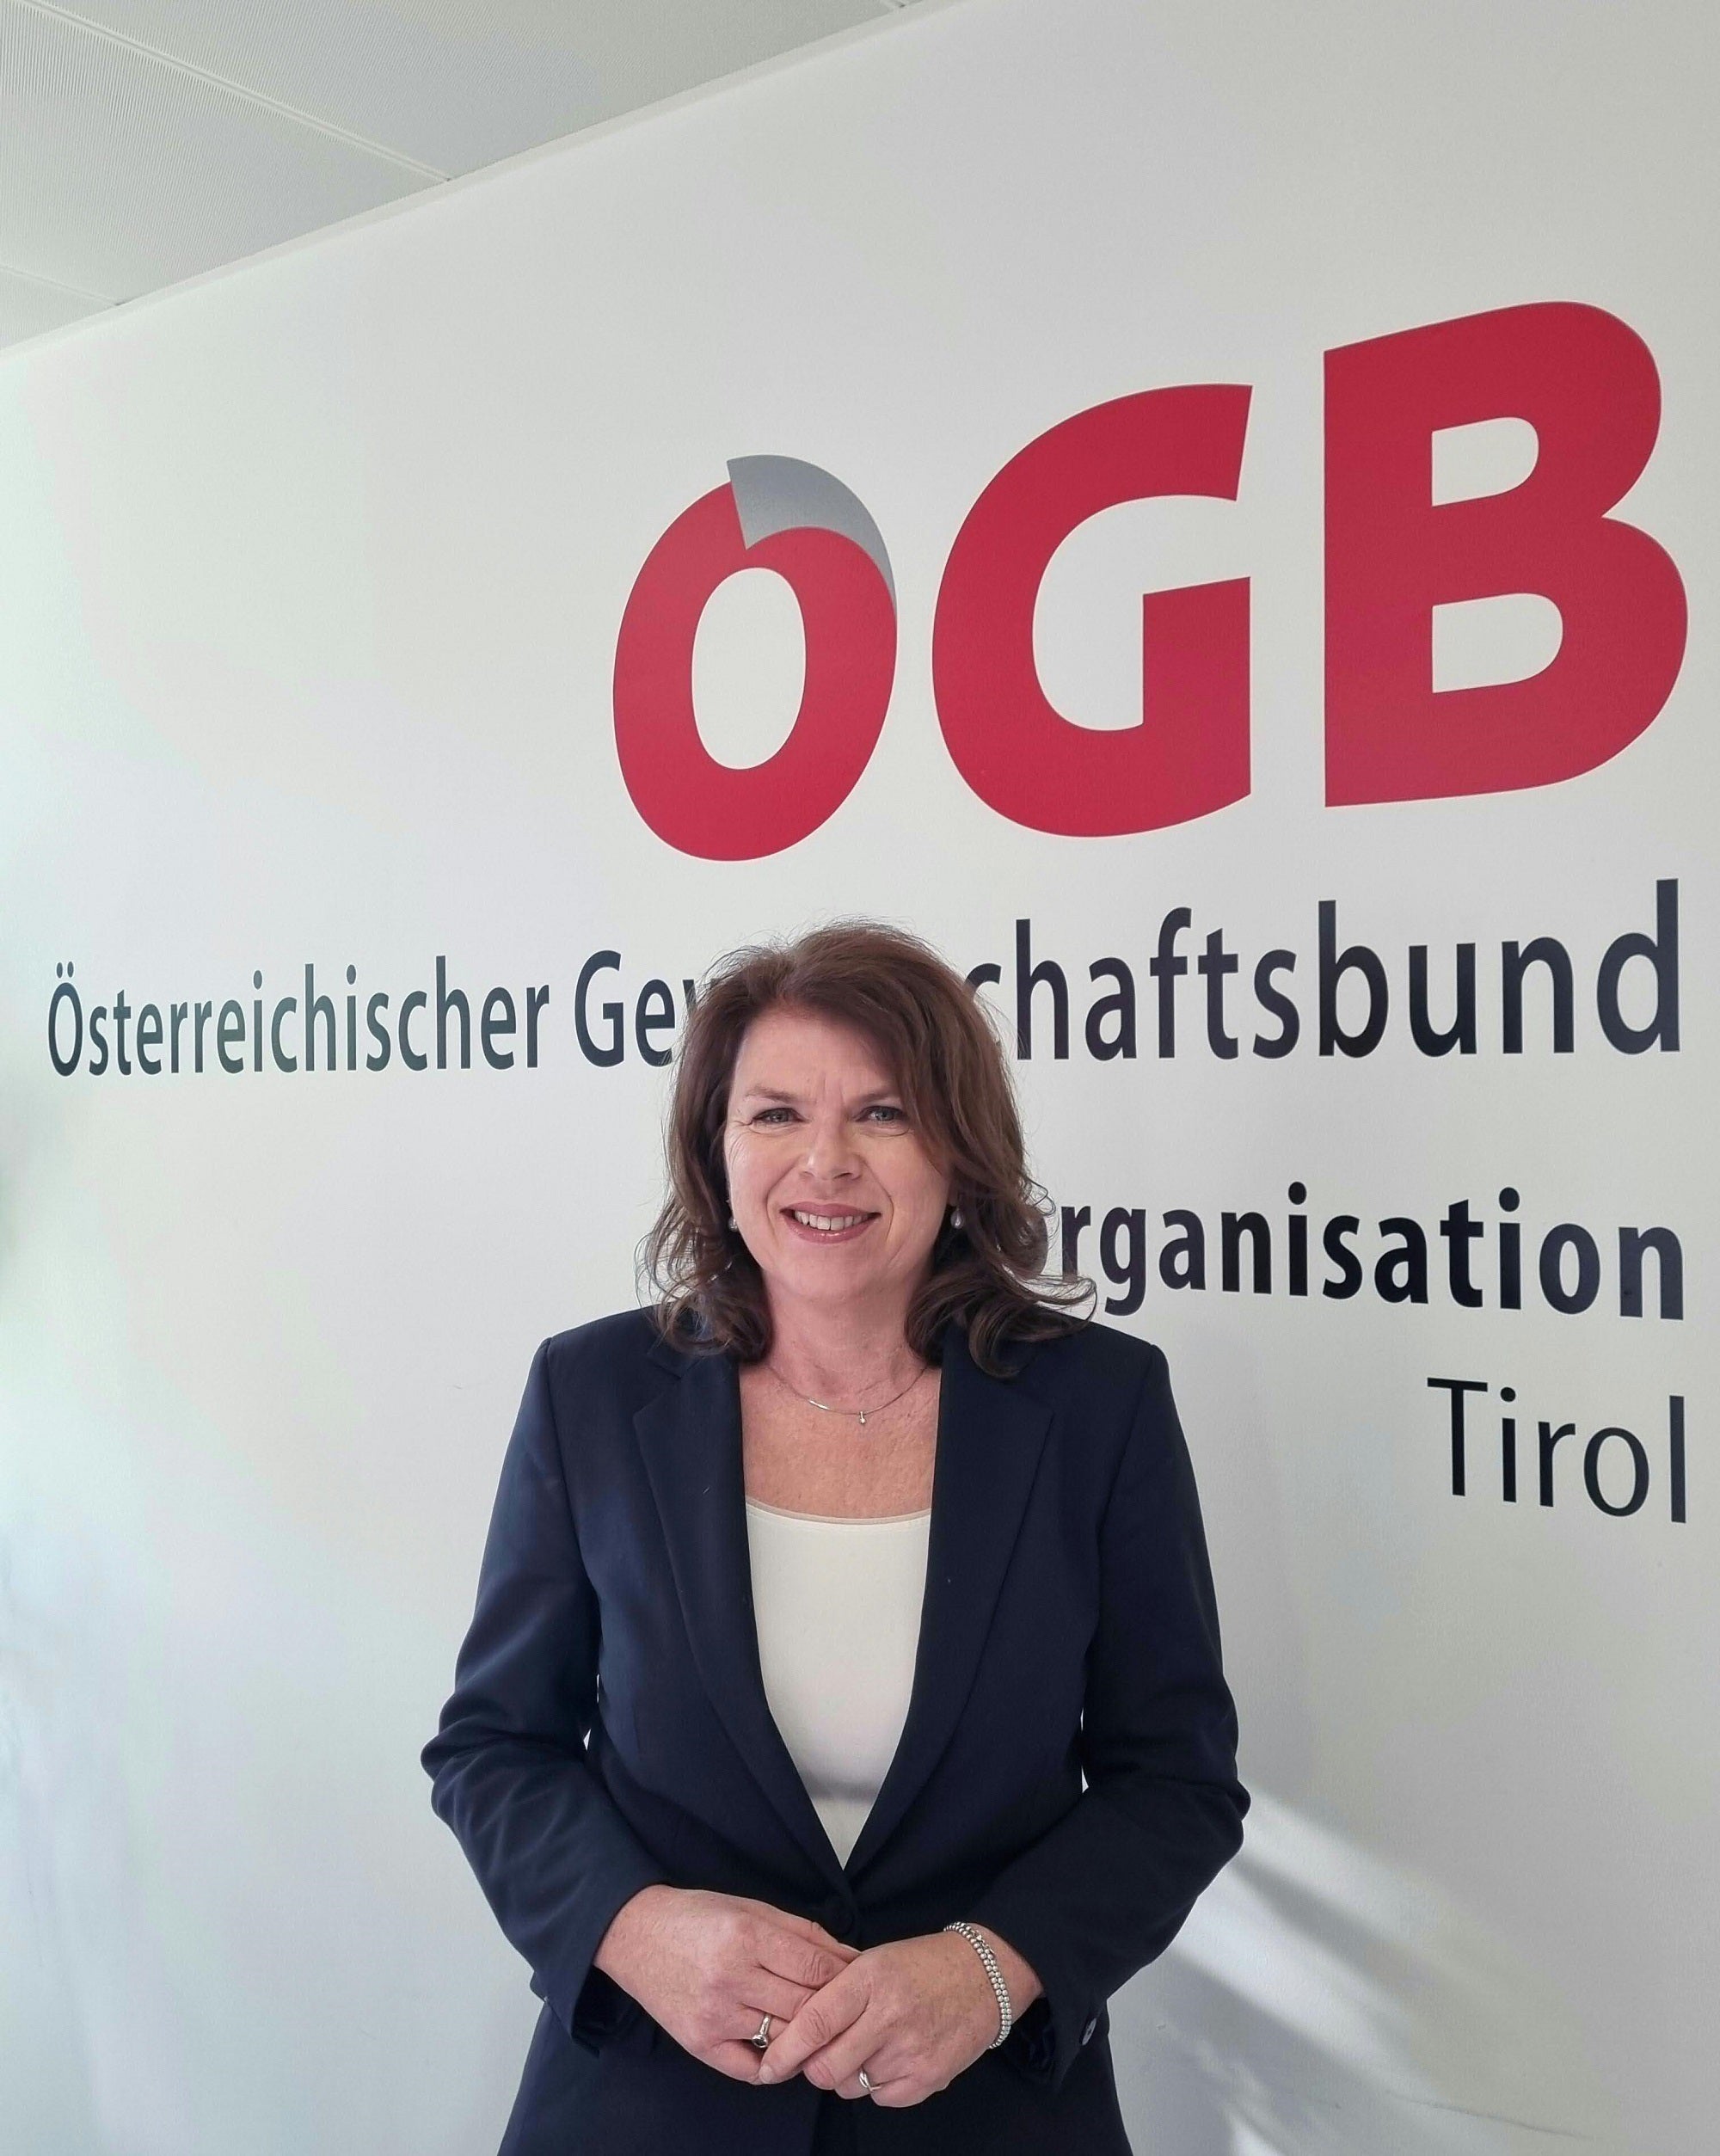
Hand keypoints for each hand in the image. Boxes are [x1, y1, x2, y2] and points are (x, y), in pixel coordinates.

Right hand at [592, 1885, 859, 2081]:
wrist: (635, 1935)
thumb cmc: (698, 1916)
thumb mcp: (752, 1908)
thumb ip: (802, 1933)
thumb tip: (849, 1957)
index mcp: (746, 1936)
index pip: (814, 1965)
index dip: (844, 1974)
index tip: (860, 1978)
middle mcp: (731, 1977)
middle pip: (805, 2005)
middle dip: (833, 2007)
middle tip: (850, 2008)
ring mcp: (714, 2015)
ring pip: (784, 2038)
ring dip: (808, 2036)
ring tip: (821, 2028)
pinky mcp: (699, 2044)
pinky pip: (751, 2069)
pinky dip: (775, 2064)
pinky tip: (783, 2050)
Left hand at [756, 1927, 1038, 2106]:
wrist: (985, 1976)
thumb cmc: (922, 1964)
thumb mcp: (875, 1960)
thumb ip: (837, 1992)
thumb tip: (794, 2030)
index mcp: (869, 1978)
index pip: (815, 2021)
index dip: (785, 2049)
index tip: (767, 2065)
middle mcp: (888, 2016)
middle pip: (826, 2068)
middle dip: (814, 2067)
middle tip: (821, 2053)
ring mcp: (910, 2052)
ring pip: (850, 2086)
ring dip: (848, 2073)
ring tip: (867, 2046)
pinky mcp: (928, 2079)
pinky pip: (880, 2098)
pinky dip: (877, 2085)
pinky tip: (891, 2057)